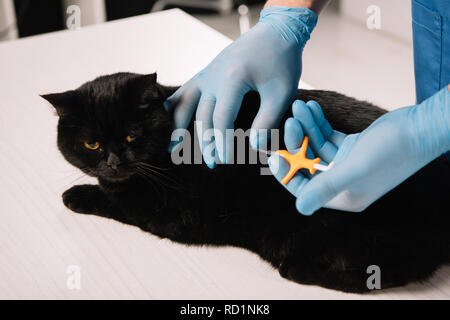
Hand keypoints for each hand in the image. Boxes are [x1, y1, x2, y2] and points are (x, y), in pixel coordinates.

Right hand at [165, 6, 317, 167]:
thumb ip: (268, 121)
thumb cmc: (282, 61)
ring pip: (185, 104)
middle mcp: (213, 75)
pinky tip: (165, 119)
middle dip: (206, 143)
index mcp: (232, 79)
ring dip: (177, 128)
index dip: (223, 143)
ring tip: (172, 149)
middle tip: (211, 164)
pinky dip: (173, 106)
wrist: (275, 32)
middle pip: (203, 116)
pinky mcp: (207, 71)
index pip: (222, 120)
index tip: (226, 161)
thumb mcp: (282, 92)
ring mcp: (207, 72)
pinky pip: (185, 90)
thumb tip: (255, 147)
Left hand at [269, 87, 449, 214]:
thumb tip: (299, 209)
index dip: (288, 173)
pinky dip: (319, 123)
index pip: (305, 190)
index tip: (274, 155)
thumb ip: (326, 187)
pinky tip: (310, 107)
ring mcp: (348, 163)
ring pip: (317, 146)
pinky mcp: (353, 147)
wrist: (423, 127)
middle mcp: (344, 182)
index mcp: (344, 196)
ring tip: (299, 106)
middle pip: (309, 165)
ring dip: (307, 127)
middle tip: (289, 120)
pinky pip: (328, 136)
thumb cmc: (393, 151)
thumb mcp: (355, 169)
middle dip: (298, 142)